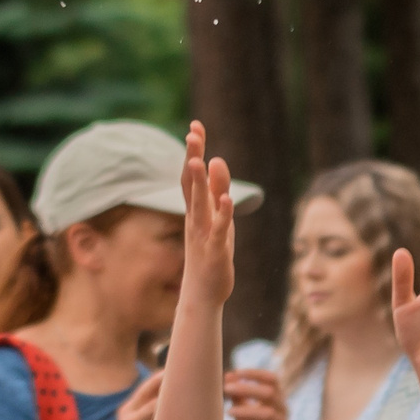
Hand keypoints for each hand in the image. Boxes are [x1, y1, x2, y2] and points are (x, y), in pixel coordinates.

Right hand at [178, 122, 236, 307]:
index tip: (195, 125)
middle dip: (192, 159)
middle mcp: (195, 219)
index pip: (192, 175)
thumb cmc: (211, 252)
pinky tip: (227, 199)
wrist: (203, 293)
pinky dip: (223, 215)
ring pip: (199, 205)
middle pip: (191, 185)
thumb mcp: (217, 216)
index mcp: (196, 210)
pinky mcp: (215, 251)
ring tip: (199, 160)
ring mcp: (203, 235)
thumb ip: (217, 189)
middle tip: (192, 134)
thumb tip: (217, 158)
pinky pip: (219, 230)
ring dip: (200, 184)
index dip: (194, 151)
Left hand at [224, 368, 287, 419]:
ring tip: (228, 411)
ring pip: (268, 414)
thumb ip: (238, 394)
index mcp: (277, 398)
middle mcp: (283, 410)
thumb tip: (228, 375)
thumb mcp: (245, 408)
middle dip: (246, 389)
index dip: (255, 374)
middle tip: (226, 389)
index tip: (237, 372)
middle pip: (270, 393)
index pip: (272, 379)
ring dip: (246, 410)